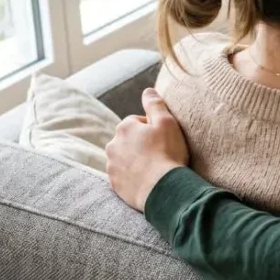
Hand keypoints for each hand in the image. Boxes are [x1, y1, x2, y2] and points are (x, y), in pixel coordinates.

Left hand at [106, 89, 190, 211]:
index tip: (164, 139)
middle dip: (141, 143)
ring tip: (154, 167)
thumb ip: (155, 104)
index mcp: (124, 127)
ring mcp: (112, 166)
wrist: (163, 189)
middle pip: (129, 139)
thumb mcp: (167, 122)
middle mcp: (112, 145)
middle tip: (160, 152)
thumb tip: (147, 90)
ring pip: (124, 157)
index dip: (152, 129)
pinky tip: (147, 179)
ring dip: (136, 159)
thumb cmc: (167, 153)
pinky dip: (132, 175)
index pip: (137, 122)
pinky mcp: (114, 184)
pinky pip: (123, 175)